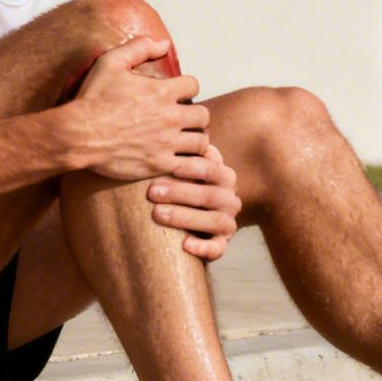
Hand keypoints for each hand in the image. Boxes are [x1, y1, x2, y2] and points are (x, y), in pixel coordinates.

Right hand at [71, 36, 208, 180]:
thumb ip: (139, 48)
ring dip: (195, 139)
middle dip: (196, 116)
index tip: (178, 94)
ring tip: (185, 140)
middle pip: (203, 115)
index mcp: (161, 92)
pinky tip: (181, 159)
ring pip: (201, 142)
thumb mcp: (110, 63)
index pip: (193, 86)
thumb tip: (164, 44)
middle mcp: (169, 117)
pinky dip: (190, 163)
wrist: (78, 135)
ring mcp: (166, 143)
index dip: (187, 88)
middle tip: (185, 119)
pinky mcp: (160, 164)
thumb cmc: (93, 99)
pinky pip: (190, 165)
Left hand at [149, 143, 239, 260]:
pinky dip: (203, 247)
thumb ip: (175, 154)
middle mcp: (229, 197)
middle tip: (152, 192)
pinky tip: (184, 244)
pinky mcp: (221, 244)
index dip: (192, 166)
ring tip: (157, 214)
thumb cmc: (174, 185)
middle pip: (210, 194)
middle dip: (181, 192)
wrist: (181, 219)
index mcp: (222, 175)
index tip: (169, 164)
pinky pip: (218, 248)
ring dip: (186, 216)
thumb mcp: (176, 169)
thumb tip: (152, 132)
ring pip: (215, 219)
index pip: (211, 167)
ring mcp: (227, 221)